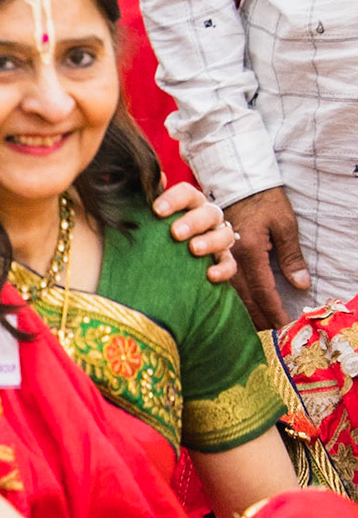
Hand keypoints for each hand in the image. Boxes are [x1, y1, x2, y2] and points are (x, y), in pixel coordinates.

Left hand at [153, 181, 237, 283]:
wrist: (166, 258)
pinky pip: (230, 264)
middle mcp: (208, 218)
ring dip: (210, 241)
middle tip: (175, 232)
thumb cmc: (158, 229)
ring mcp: (218, 239)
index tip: (156, 210)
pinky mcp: (223, 260)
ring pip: (225, 235)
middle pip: (209, 213)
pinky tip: (209, 274)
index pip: (188, 194)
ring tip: (194, 249)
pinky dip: (223, 269)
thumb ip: (149, 196)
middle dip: (193, 221)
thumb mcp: (152, 214)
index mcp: (190, 204)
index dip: (175, 199)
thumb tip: (154, 176)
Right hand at [225, 187, 309, 328]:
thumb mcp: (285, 225)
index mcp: (251, 252)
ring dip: (243, 311)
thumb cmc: (265, 201)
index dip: (273, 311)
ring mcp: (220, 256)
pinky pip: (223, 281)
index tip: (284, 326)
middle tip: (270, 335)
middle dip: (258, 318)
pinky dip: (230, 297)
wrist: (238, 182)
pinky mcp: (215, 253)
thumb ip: (291, 256)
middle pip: (244, 298)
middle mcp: (232, 258)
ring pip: (230, 292)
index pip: (263, 290)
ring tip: (255, 326)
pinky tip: (235, 306)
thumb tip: (301, 284)